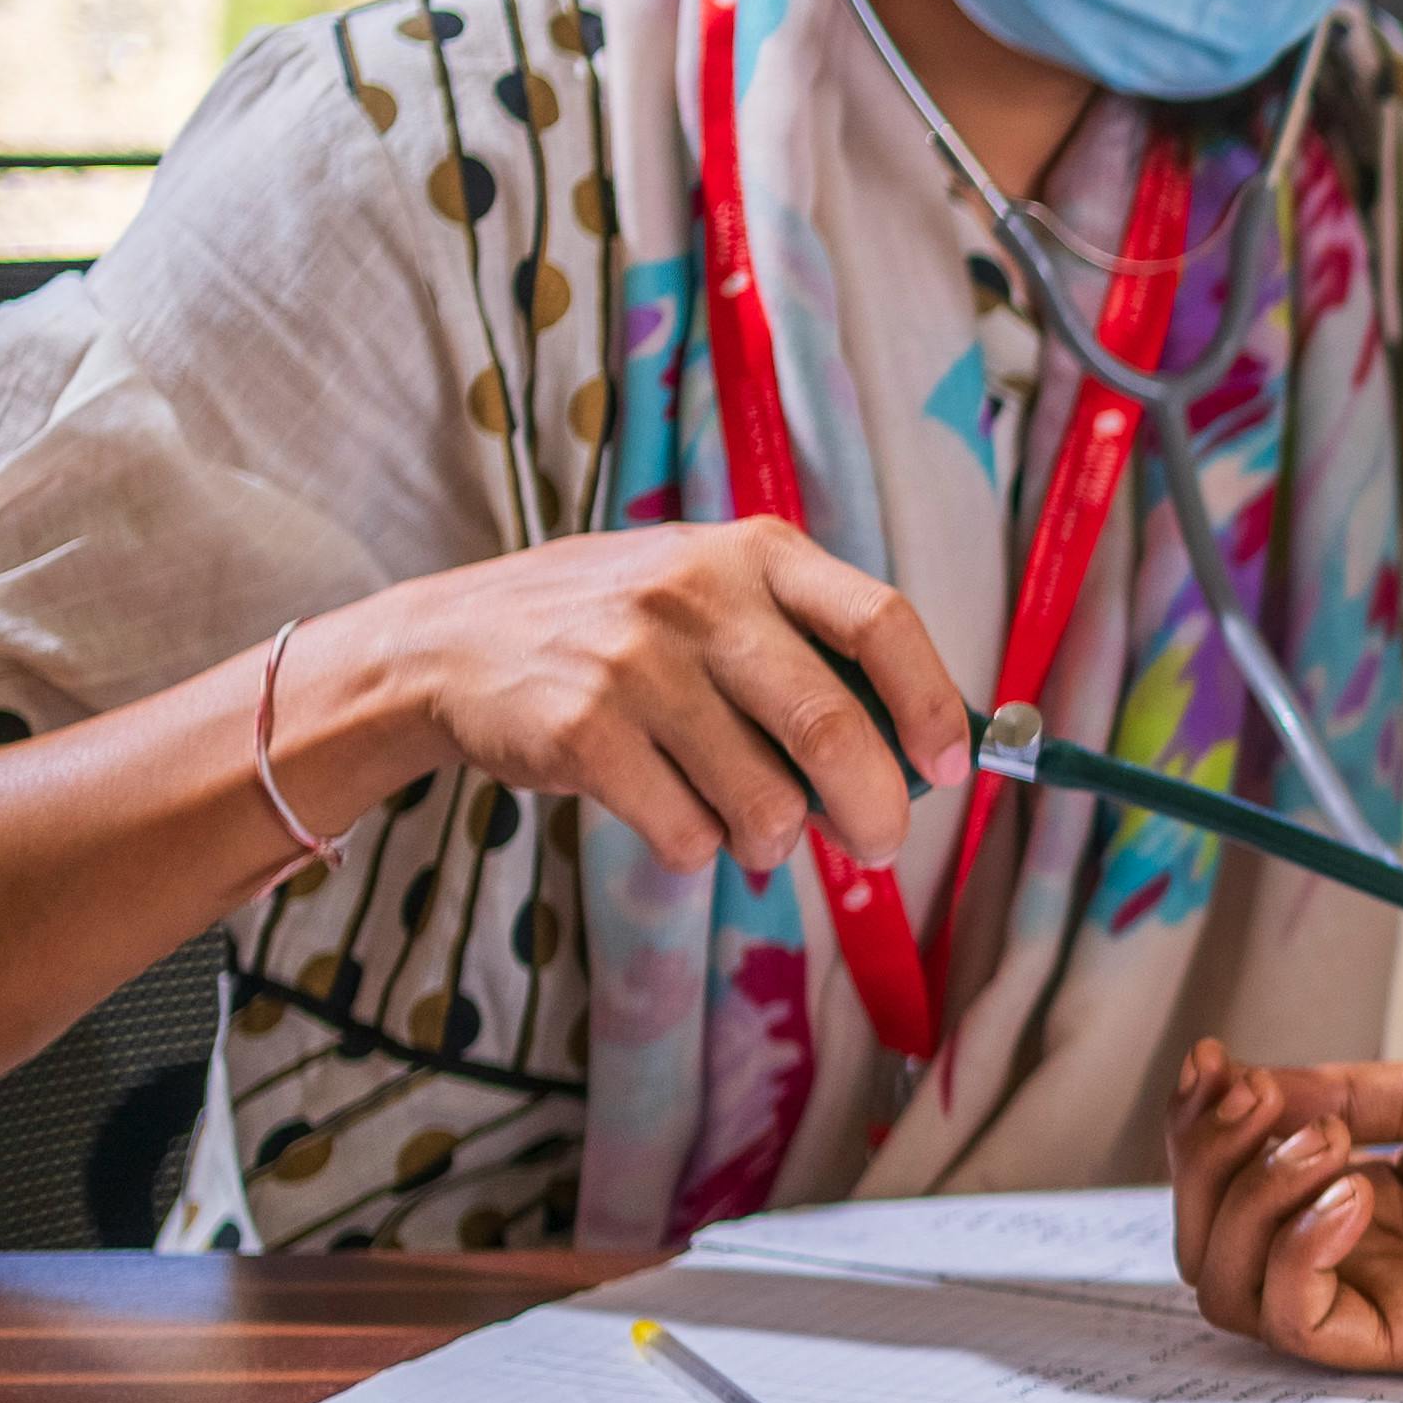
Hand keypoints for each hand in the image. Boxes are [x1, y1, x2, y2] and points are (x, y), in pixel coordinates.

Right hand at [331, 519, 969, 878]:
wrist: (452, 643)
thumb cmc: (621, 632)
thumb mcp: (712, 594)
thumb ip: (809, 650)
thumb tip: (922, 752)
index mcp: (755, 553)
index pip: (881, 620)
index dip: (933, 704)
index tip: (950, 768)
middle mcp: (698, 596)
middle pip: (833, 728)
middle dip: (876, 811)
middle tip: (878, 846)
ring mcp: (634, 662)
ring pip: (765, 801)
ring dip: (778, 842)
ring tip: (758, 833)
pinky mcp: (582, 732)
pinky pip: (687, 832)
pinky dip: (700, 849)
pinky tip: (678, 820)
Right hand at [1168, 1039, 1402, 1374]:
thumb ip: (1351, 1091)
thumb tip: (1247, 1081)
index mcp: (1361, 1191)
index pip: (1231, 1179)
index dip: (1200, 1124)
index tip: (1212, 1060)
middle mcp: (1354, 1253)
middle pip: (1208, 1238)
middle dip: (1206, 1158)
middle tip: (1256, 1097)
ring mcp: (1377, 1300)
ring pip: (1232, 1286)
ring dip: (1248, 1200)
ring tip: (1327, 1140)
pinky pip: (1302, 1321)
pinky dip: (1298, 1254)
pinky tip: (1352, 1193)